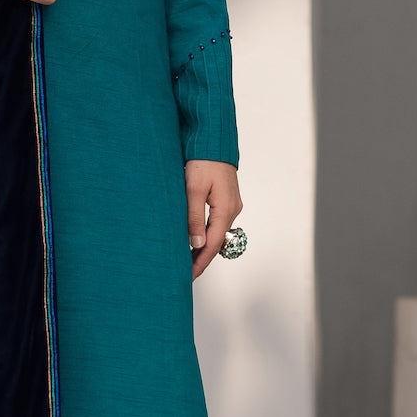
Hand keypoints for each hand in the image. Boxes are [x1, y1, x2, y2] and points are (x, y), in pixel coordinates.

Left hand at [187, 159, 240, 280]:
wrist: (213, 141)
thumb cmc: (202, 161)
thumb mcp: (193, 190)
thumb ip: (194, 218)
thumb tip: (196, 244)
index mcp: (225, 210)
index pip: (213, 245)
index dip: (200, 262)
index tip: (188, 276)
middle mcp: (232, 210)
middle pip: (217, 242)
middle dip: (201, 258)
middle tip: (185, 272)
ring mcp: (231, 204)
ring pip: (217, 232)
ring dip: (204, 246)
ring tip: (187, 259)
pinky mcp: (226, 199)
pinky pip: (217, 222)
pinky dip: (207, 233)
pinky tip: (196, 238)